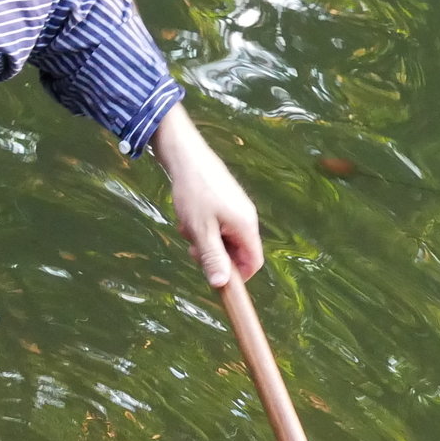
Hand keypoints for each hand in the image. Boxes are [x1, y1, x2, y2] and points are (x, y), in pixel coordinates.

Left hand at [152, 106, 262, 287]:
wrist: (185, 157)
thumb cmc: (194, 192)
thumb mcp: (201, 230)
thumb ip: (212, 257)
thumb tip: (221, 283)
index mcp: (246, 226)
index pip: (253, 262)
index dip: (237, 275)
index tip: (215, 276)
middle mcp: (246, 218)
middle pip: (237, 252)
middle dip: (214, 255)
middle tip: (192, 248)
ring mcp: (236, 209)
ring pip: (224, 238)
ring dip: (204, 240)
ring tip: (187, 227)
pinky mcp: (225, 202)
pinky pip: (217, 225)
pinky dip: (202, 227)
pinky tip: (187, 217)